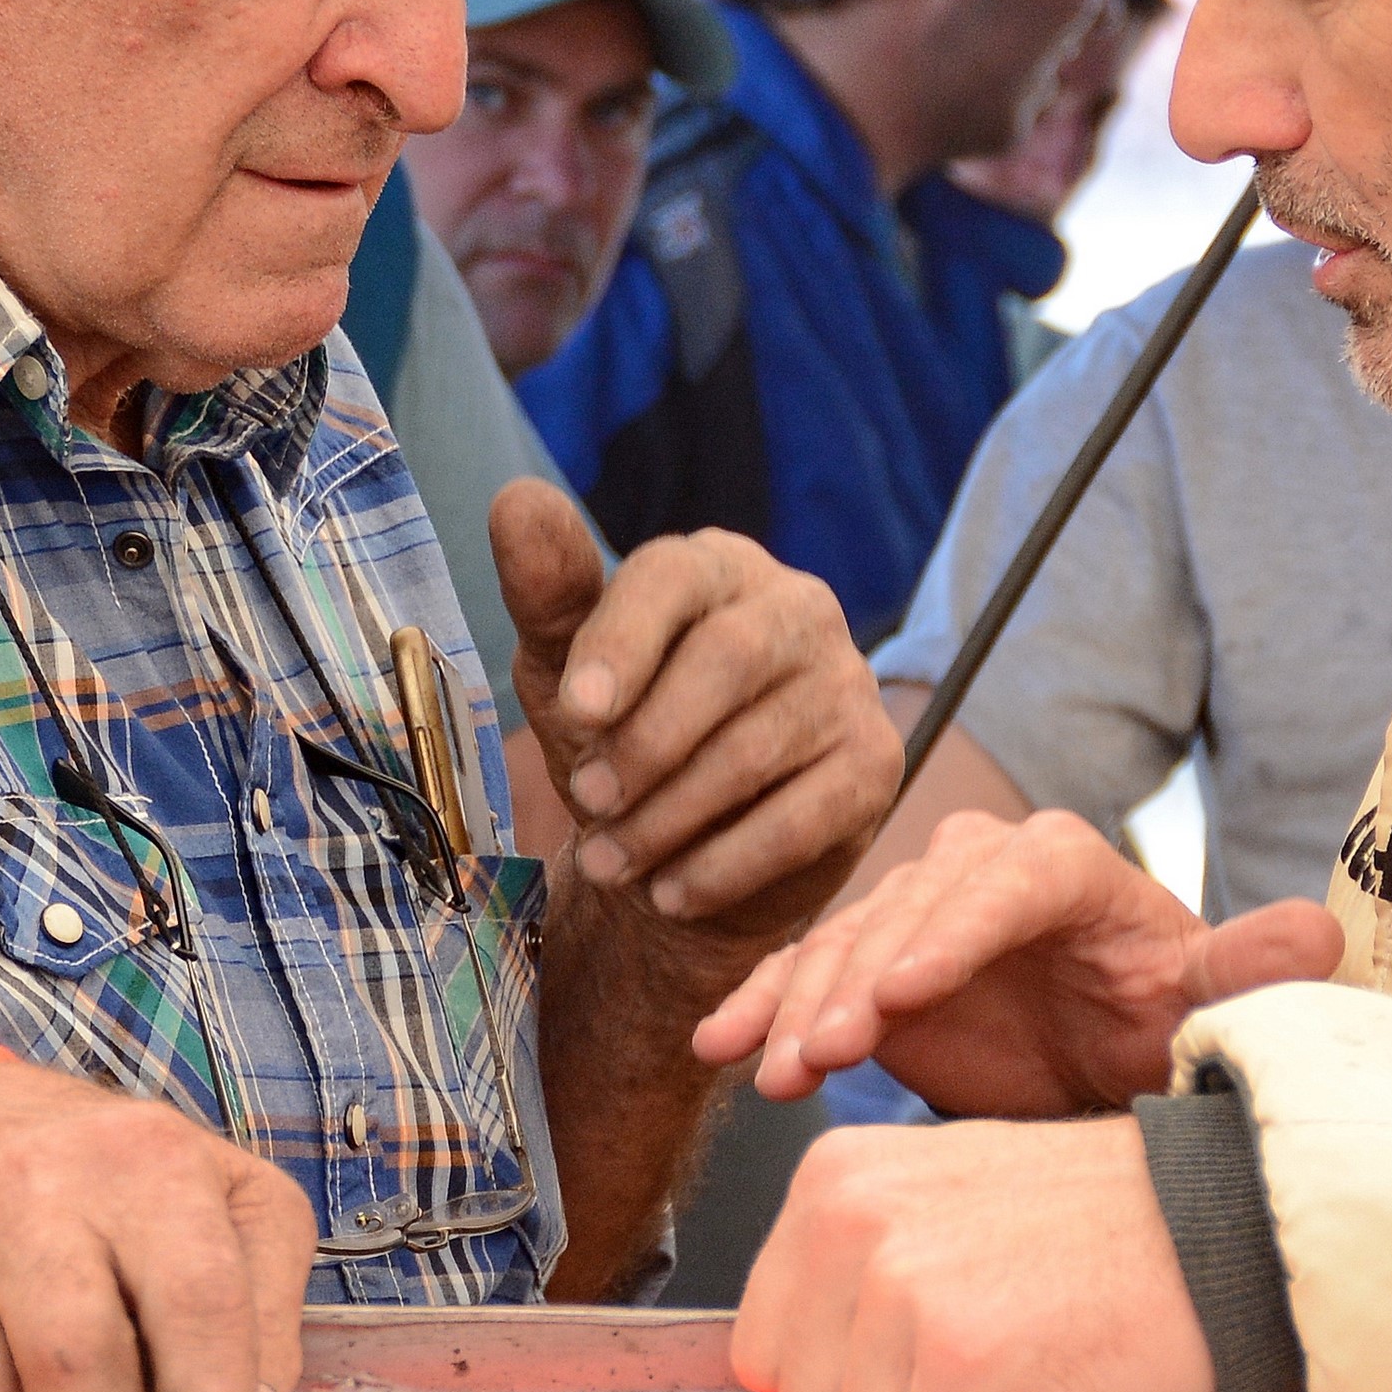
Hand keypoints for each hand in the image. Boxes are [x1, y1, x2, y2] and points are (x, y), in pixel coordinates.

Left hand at [492, 479, 898, 945]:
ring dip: (669, 817)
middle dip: (646, 741)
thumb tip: (516, 500)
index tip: (577, 711)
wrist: (691, 852)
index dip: (623, 641)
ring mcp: (847, 685)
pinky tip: (671, 892)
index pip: (674, 576)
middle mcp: (797, 608)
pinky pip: (801, 819)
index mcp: (717, 566)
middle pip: (728, 659)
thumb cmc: (624, 738)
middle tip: (586, 800)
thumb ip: (547, 594)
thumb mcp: (567, 671)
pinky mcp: (874, 765)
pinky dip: (723, 865)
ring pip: (757, 749)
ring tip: (610, 863)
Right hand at [692, 807, 1341, 1115]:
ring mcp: (913, 911)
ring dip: (802, 1005)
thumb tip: (1319, 935)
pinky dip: (759, 1008)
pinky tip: (720, 1048)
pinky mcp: (865, 961)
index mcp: (1062, 863)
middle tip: (827, 1046)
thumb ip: (1247, 969)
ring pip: (844, 945)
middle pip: (909, 909)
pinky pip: (803, 976)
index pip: (1005, 882)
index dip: (952, 932)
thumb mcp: (1203, 1000)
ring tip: (773, 1069)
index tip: (908, 989)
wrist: (1102, 1052)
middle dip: (860, 978)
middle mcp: (980, 869)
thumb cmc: (1155, 1016)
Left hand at [735, 1113, 1215, 1391]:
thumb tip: (779, 1383)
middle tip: (993, 1358)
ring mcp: (900, 1291)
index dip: (853, 1382)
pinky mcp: (960, 1365)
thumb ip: (849, 1278)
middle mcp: (849, 1220)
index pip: (760, 1351)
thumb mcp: (940, 1207)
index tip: (932, 1347)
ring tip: (1025, 1369)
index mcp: (832, 1177)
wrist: (1226, 1219)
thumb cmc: (1106, 1223)